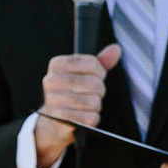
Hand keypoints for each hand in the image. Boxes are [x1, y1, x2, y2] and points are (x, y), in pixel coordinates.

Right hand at [34, 43, 122, 167]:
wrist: (54, 119)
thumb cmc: (72, 91)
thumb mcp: (84, 73)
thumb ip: (100, 61)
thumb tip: (116, 48)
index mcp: (57, 64)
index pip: (91, 63)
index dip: (100, 72)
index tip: (95, 77)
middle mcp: (51, 80)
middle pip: (94, 84)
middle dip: (99, 91)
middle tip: (91, 94)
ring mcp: (54, 100)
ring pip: (94, 102)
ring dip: (96, 106)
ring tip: (87, 105)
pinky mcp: (60, 118)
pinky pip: (90, 118)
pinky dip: (92, 119)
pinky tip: (83, 116)